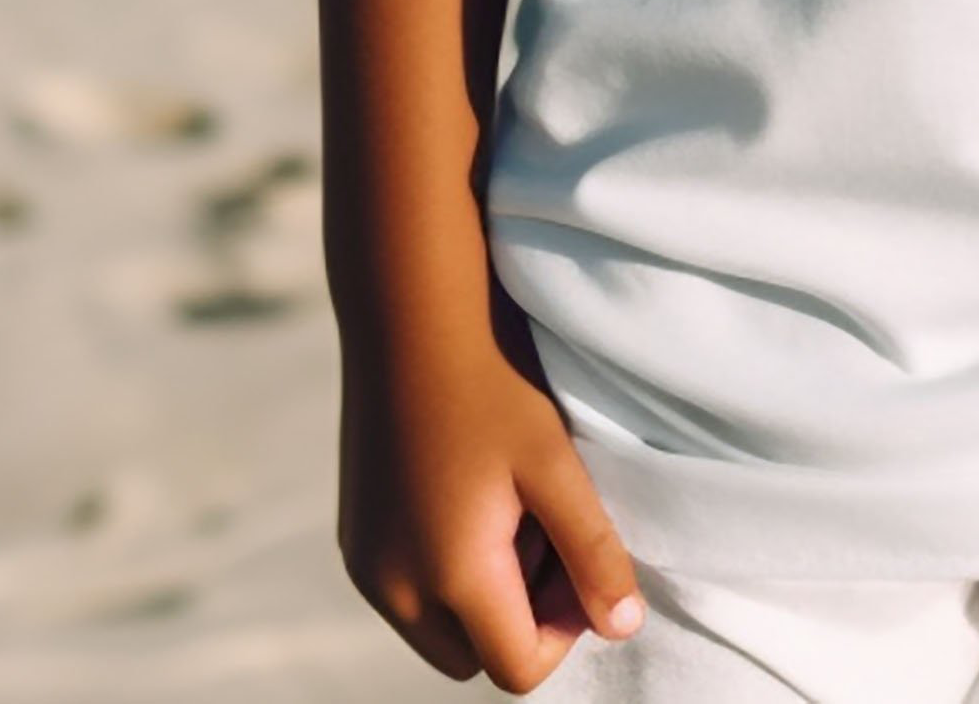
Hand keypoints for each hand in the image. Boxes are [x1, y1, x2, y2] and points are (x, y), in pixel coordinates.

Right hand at [337, 292, 644, 688]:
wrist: (408, 309)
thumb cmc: (492, 379)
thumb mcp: (556, 464)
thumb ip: (592, 553)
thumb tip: (624, 628)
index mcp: (448, 576)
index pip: (518, 668)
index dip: (565, 627)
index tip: (578, 555)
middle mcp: (394, 587)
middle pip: (475, 656)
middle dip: (520, 615)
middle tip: (544, 527)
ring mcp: (366, 564)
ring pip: (438, 628)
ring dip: (481, 594)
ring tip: (508, 504)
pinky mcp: (354, 538)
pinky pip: (407, 590)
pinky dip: (443, 567)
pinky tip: (467, 490)